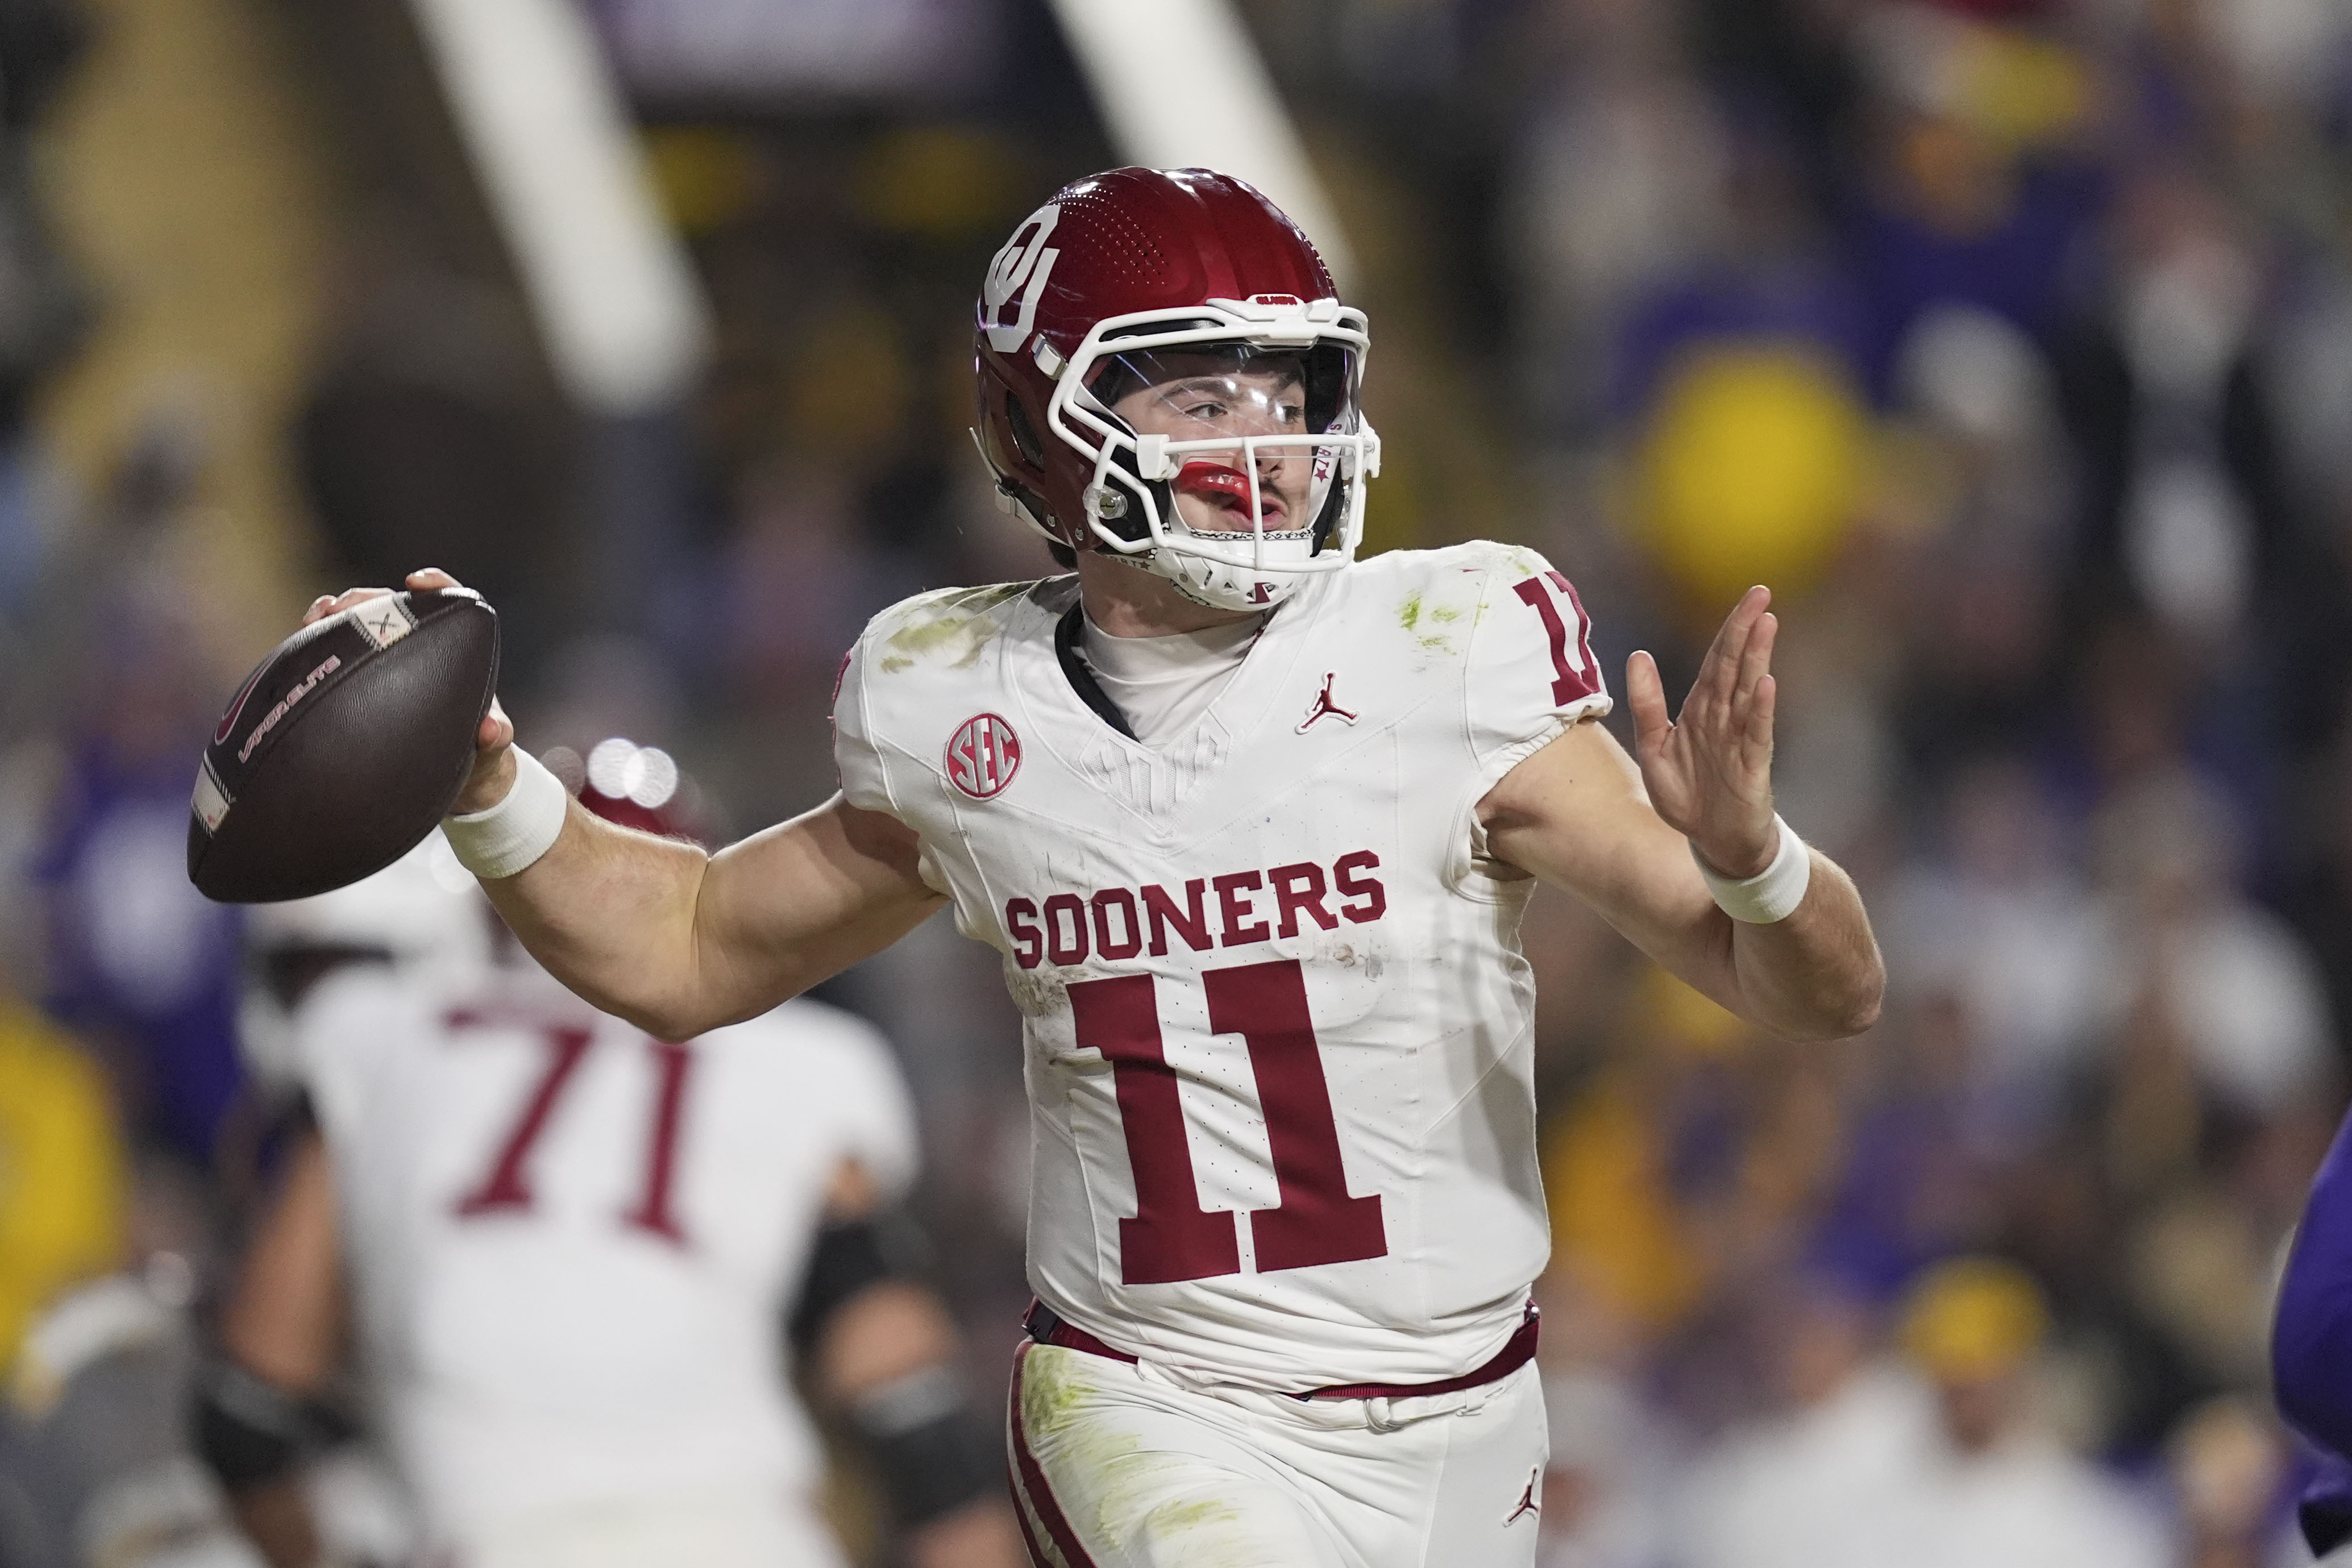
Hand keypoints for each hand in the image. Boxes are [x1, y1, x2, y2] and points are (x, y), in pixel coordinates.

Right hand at [304, 568, 515, 812]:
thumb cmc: (481, 756)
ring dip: (334, 618)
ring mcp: (386, 666)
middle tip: (343, 605)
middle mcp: (418, 650)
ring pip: (358, 630)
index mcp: (457, 652)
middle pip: (391, 609)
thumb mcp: (492, 749)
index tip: (416, 582)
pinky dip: (317, 650)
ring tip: (316, 618)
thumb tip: (491, 730)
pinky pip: (335, 660)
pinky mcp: (359, 685)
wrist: (457, 785)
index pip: (449, 603)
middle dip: (365, 600)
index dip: (434, 586)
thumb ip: (497, 737)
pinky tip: (298, 651)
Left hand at [1626, 585, 1778, 877]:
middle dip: (1746, 630)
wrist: (1713, 843)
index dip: (1730, 629)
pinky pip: (1756, 734)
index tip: (1750, 595)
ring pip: (1747, 691)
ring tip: (1766, 623)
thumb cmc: (1688, 795)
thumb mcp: (1654, 748)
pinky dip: (1760, 710)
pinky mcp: (1751, 768)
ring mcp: (1741, 741)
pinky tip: (1765, 684)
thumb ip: (1647, 705)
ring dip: (1757, 657)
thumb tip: (1638, 655)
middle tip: (1762, 594)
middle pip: (1735, 666)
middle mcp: (1725, 719)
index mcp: (1702, 710)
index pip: (1718, 660)